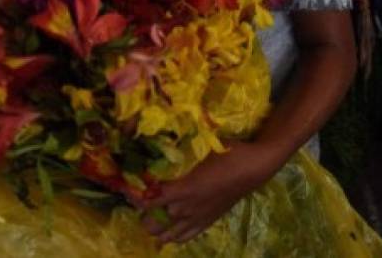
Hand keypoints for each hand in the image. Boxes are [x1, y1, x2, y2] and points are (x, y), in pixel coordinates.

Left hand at [143, 141, 273, 243]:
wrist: (253, 167)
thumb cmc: (228, 153)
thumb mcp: (200, 149)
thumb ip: (179, 152)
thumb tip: (159, 144)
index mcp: (183, 190)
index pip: (148, 200)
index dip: (134, 197)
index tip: (128, 188)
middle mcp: (186, 209)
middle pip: (152, 223)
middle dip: (142, 214)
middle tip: (142, 198)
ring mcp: (196, 218)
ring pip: (165, 236)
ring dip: (156, 226)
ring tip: (153, 214)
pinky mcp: (207, 222)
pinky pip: (184, 238)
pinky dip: (172, 236)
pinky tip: (169, 228)